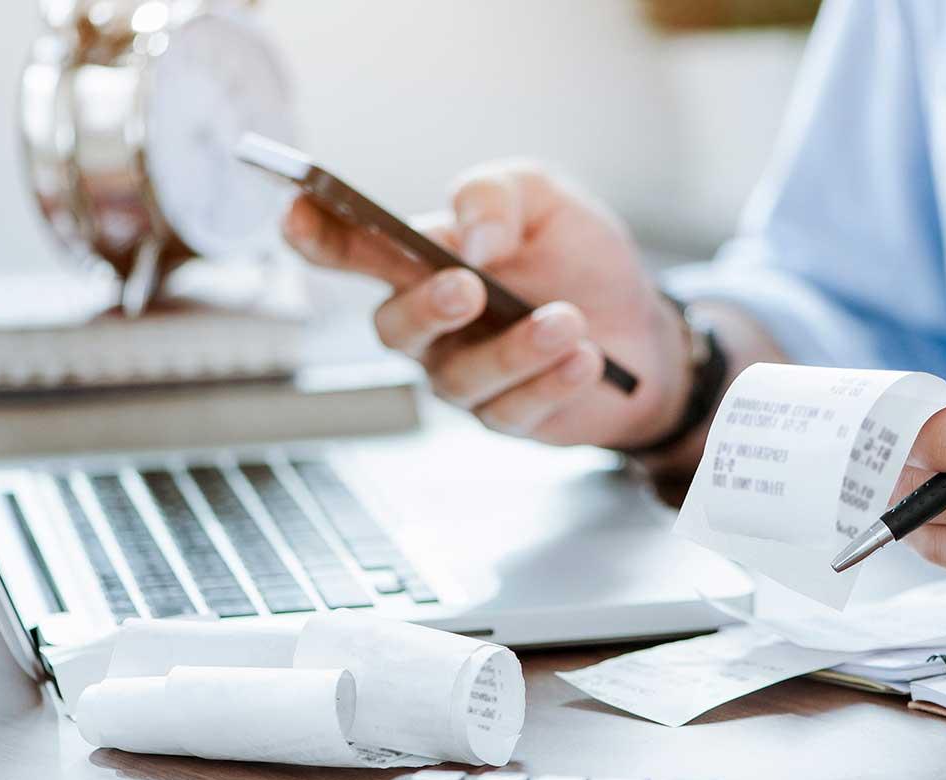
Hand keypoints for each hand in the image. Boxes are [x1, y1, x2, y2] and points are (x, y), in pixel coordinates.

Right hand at [282, 161, 689, 447]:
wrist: (646, 327)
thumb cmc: (580, 261)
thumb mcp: (547, 200)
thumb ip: (497, 195)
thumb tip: (469, 238)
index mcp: (424, 263)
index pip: (354, 250)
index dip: (317, 234)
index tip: (299, 211)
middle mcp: (432, 326)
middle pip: (392, 328)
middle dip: (424, 307)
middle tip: (468, 287)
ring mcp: (465, 376)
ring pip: (459, 377)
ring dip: (515, 348)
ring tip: (567, 320)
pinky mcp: (509, 418)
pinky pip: (512, 411)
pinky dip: (551, 382)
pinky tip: (587, 357)